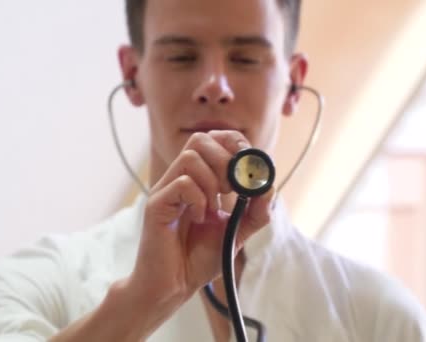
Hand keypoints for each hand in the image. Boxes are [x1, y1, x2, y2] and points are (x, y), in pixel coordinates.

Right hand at [130, 130, 274, 306]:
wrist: (174, 286)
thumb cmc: (199, 258)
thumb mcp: (237, 232)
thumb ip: (256, 211)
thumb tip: (269, 187)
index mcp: (197, 180)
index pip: (212, 139)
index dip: (233, 143)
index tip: (247, 165)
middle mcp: (179, 179)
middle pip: (200, 139)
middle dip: (225, 159)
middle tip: (231, 188)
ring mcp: (166, 190)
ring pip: (190, 158)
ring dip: (211, 181)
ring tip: (213, 207)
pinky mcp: (156, 205)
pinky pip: (181, 183)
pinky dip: (198, 199)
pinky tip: (198, 218)